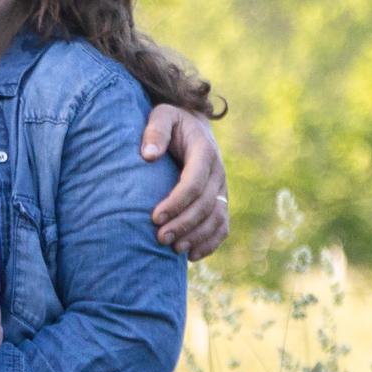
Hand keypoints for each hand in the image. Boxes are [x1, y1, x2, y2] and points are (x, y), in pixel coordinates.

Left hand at [145, 105, 229, 257]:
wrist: (191, 125)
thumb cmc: (170, 121)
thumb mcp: (161, 115)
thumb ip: (155, 131)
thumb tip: (148, 155)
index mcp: (204, 152)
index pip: (194, 182)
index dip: (177, 202)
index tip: (155, 217)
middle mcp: (218, 172)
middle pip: (206, 204)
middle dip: (184, 224)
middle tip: (160, 238)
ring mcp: (221, 187)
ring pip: (217, 218)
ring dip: (198, 237)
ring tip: (174, 249)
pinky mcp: (219, 200)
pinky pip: (222, 225)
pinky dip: (211, 242)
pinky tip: (192, 255)